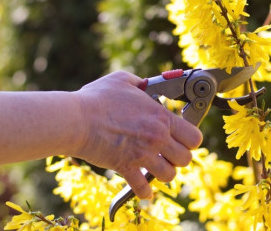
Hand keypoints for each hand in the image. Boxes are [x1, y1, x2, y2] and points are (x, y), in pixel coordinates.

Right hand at [72, 71, 202, 198]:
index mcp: (160, 117)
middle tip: (168, 153)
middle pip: (185, 159)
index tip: (182, 138)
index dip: (190, 139)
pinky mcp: (126, 167)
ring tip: (155, 167)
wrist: (76, 119)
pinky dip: (144, 191)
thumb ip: (140, 83)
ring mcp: (143, 154)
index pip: (194, 137)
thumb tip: (145, 84)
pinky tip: (143, 188)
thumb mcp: (122, 80)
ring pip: (169, 175)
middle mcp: (157, 137)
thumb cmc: (97, 98)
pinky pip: (143, 188)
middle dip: (178, 157)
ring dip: (164, 173)